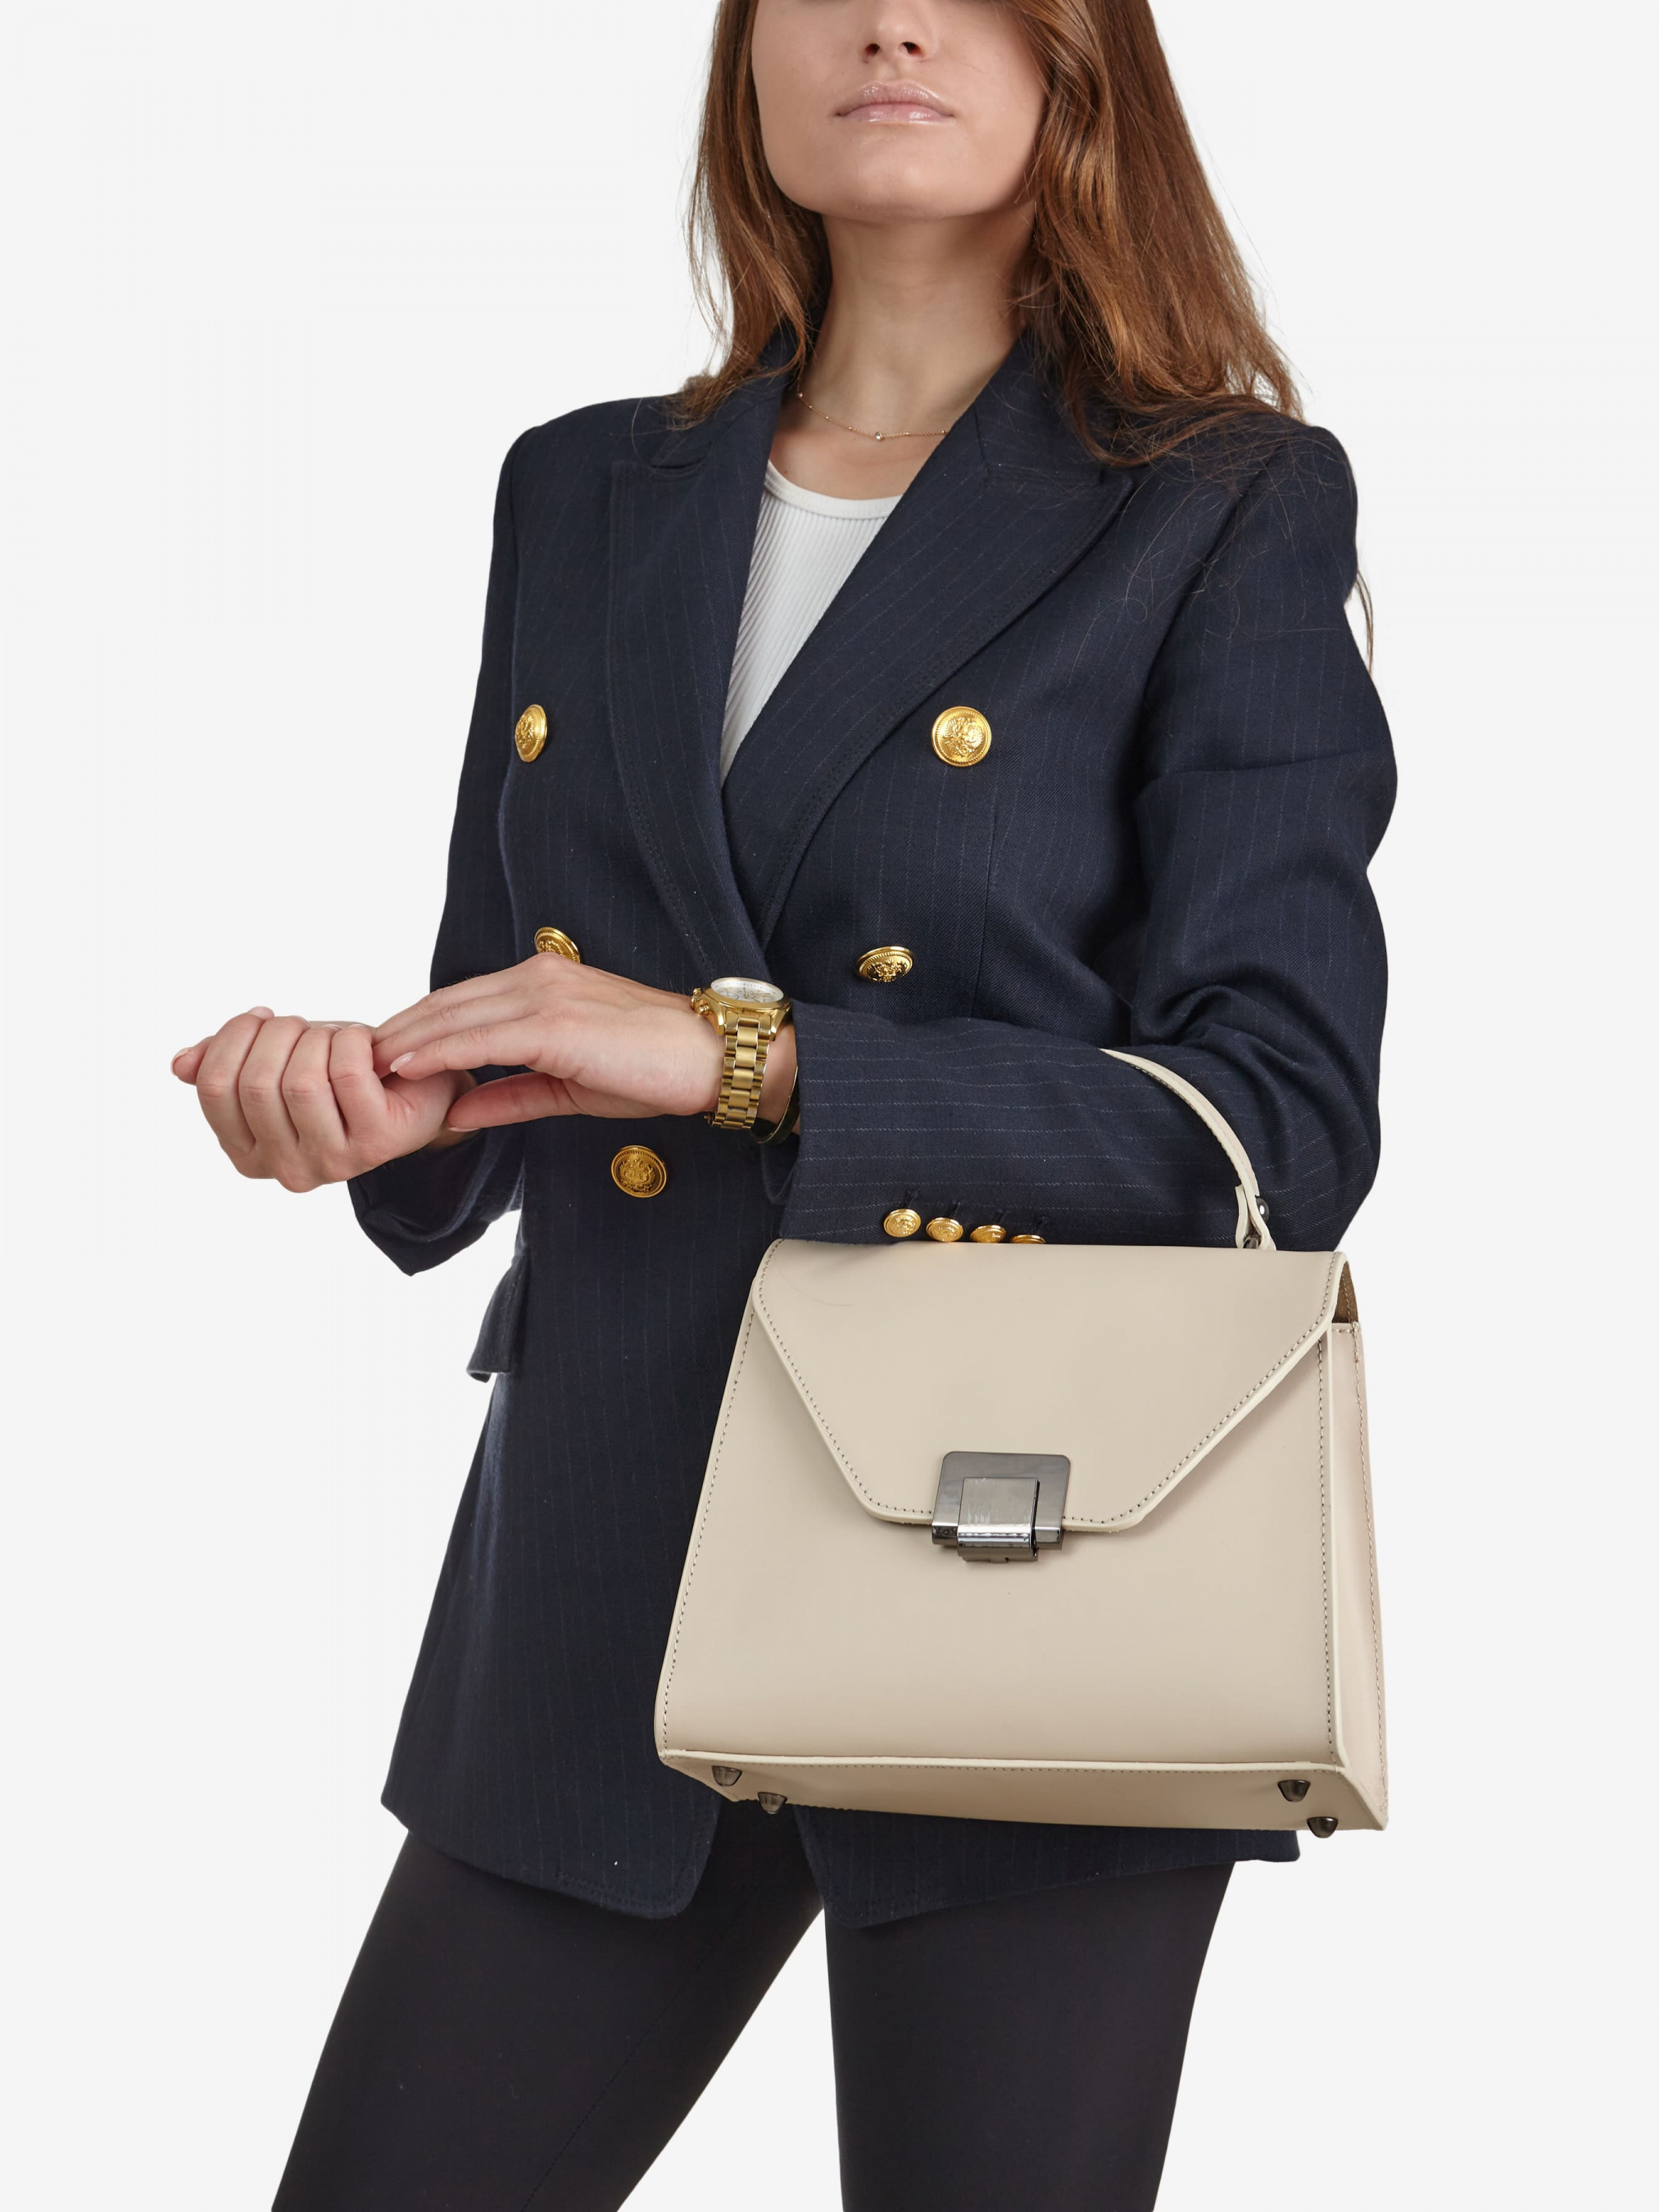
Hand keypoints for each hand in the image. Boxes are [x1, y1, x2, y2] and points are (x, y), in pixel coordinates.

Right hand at [171, 1010, 472, 1189]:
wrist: (415, 1089)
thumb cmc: (339, 1074)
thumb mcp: (276, 1061)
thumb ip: (225, 1064)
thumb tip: (180, 1064)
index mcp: (246, 1152)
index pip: (214, 1087)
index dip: (233, 1038)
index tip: (262, 1019)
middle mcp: (284, 1169)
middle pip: (256, 1082)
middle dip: (280, 1034)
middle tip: (303, 1027)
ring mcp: (330, 1163)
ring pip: (302, 1081)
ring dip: (318, 1039)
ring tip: (334, 1038)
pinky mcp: (374, 1144)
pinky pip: (348, 1075)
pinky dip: (353, 1042)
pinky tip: (363, 1044)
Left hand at [369, 955, 795, 1131]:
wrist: (711, 1060)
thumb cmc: (654, 1070)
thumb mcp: (569, 1085)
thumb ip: (510, 1092)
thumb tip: (457, 1109)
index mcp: (543, 985)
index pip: (460, 1003)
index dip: (414, 1029)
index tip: (376, 1056)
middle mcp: (538, 978)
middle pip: (445, 1003)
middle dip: (394, 1032)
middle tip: (347, 1061)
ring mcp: (545, 996)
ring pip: (453, 1016)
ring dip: (403, 1042)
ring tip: (360, 1067)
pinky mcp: (554, 1022)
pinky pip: (479, 1036)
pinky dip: (436, 1051)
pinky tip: (403, 1067)